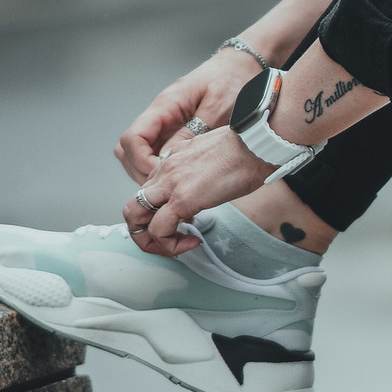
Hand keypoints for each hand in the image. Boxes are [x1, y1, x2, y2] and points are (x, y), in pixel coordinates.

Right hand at [116, 49, 250, 192]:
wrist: (240, 66)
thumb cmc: (231, 79)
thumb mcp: (218, 108)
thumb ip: (193, 133)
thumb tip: (169, 158)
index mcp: (166, 105)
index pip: (133, 138)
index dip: (141, 161)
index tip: (161, 174)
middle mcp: (159, 115)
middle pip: (127, 149)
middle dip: (141, 170)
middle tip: (164, 184)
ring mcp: (164, 123)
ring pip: (137, 153)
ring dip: (148, 170)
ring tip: (170, 182)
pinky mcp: (173, 130)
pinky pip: (155, 151)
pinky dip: (160, 165)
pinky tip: (178, 173)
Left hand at [122, 122, 268, 254]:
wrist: (257, 144)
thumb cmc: (247, 149)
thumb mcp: (213, 157)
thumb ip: (200, 172)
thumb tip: (204, 190)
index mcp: (172, 160)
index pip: (149, 192)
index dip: (161, 213)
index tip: (184, 223)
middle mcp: (165, 170)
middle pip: (134, 205)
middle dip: (144, 231)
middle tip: (168, 241)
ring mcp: (170, 184)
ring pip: (135, 218)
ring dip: (151, 241)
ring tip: (175, 247)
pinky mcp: (182, 199)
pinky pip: (159, 230)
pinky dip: (170, 244)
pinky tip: (192, 242)